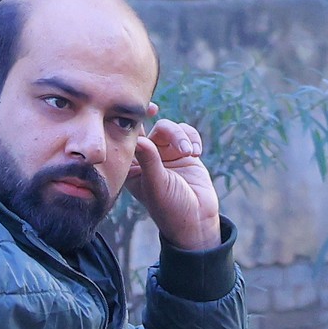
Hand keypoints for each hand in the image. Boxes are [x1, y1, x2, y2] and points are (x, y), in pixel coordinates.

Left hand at [128, 118, 222, 253]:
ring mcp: (167, 154)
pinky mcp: (185, 153)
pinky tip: (196, 153)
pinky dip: (193, 138)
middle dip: (168, 131)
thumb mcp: (157, 185)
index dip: (134, 120)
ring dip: (182, 137)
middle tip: (171, 133)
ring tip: (190, 153)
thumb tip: (139, 139)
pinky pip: (187, 133)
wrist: (196, 220)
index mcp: (134, 166)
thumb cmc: (171, 208)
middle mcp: (149, 158)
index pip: (131, 139)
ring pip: (172, 129)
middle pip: (154, 129)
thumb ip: (149, 161)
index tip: (148, 108)